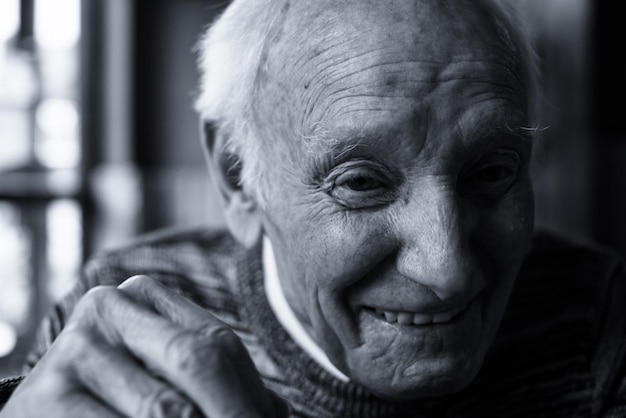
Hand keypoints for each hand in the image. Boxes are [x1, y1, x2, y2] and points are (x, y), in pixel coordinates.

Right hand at [1, 275, 288, 417]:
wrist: (53, 413)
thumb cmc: (124, 399)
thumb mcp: (177, 383)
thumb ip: (223, 384)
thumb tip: (281, 414)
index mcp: (147, 294)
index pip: (218, 347)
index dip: (247, 397)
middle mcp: (109, 305)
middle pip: (197, 360)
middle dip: (229, 411)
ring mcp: (75, 344)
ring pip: (164, 407)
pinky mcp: (44, 393)